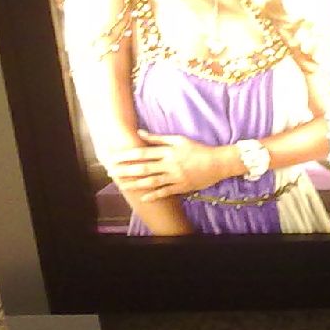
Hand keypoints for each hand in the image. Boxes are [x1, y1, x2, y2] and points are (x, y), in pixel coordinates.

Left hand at [107, 132, 235, 201]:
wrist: (219, 162)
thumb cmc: (199, 149)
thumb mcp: (180, 139)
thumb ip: (159, 138)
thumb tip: (140, 132)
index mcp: (169, 151)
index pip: (143, 153)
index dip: (126, 155)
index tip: (113, 157)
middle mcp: (170, 164)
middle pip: (143, 168)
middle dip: (125, 170)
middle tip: (111, 172)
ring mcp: (175, 177)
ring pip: (151, 181)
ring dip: (135, 184)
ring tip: (121, 185)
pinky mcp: (181, 187)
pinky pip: (165, 192)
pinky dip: (153, 195)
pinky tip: (142, 197)